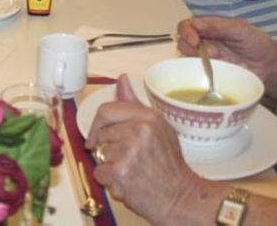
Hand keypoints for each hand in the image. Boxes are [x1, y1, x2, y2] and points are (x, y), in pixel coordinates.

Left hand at [86, 75, 208, 222]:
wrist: (180, 197)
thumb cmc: (169, 165)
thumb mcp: (158, 128)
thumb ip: (134, 106)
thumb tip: (121, 79)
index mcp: (148, 117)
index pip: (107, 110)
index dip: (97, 125)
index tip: (95, 137)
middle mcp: (139, 130)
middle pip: (101, 134)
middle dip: (107, 149)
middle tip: (126, 160)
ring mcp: (129, 151)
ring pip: (99, 154)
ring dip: (109, 166)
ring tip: (131, 171)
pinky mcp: (120, 172)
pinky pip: (99, 173)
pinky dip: (109, 181)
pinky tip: (127, 182)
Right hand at [176, 17, 276, 92]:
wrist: (269, 67)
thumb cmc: (257, 44)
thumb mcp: (241, 29)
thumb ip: (219, 25)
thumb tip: (195, 23)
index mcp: (209, 27)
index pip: (188, 25)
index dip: (186, 31)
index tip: (194, 39)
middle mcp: (204, 41)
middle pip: (182, 41)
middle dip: (190, 46)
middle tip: (211, 52)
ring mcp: (205, 58)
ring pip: (185, 57)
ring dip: (196, 58)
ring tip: (216, 60)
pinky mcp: (208, 73)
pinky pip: (194, 72)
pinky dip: (198, 71)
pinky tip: (211, 71)